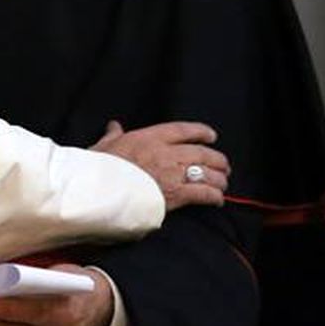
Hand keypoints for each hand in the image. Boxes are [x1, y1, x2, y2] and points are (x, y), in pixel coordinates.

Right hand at [93, 119, 228, 209]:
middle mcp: (166, 153)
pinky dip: (214, 197)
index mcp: (150, 137)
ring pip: (206, 173)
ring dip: (218, 179)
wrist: (100, 190)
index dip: (201, 132)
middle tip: (224, 165)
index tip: (212, 135)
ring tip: (223, 183)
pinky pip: (203, 194)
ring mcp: (172, 174)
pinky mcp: (175, 195)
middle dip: (216, 159)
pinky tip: (218, 200)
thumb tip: (114, 126)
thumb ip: (114, 135)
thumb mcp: (105, 145)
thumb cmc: (101, 167)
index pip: (184, 130)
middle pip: (202, 153)